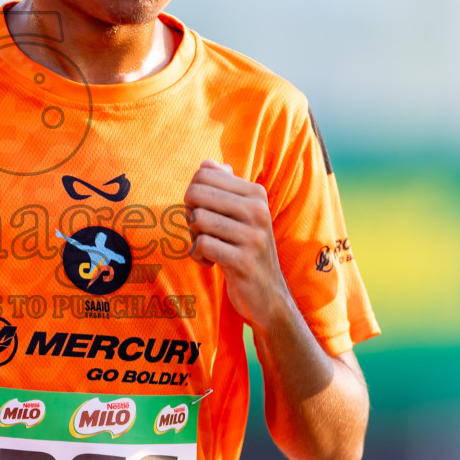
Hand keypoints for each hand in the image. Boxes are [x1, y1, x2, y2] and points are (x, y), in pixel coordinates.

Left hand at [184, 160, 290, 328]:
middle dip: (190, 214)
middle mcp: (258, 210)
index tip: (205, 213)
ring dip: (194, 237)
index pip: (204, 174)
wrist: (269, 296)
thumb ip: (224, 187)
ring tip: (208, 248)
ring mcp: (253, 236)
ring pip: (197, 219)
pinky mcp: (243, 261)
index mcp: (256, 194)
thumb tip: (207, 164)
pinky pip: (202, 245)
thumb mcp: (241, 215)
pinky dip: (197, 255)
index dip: (194, 195)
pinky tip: (210, 263)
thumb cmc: (246, 250)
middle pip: (196, 194)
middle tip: (202, 232)